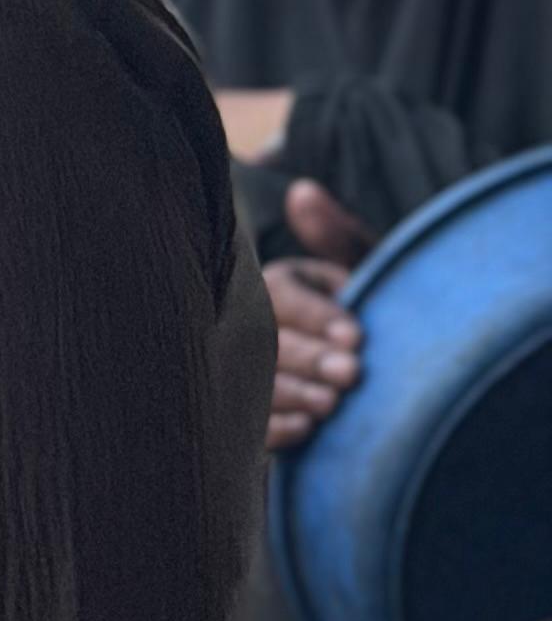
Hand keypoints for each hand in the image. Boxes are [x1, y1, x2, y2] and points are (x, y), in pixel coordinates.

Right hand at [264, 182, 373, 452]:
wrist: (380, 384)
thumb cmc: (370, 317)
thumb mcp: (362, 273)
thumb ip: (339, 239)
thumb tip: (302, 191)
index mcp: (274, 286)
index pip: (279, 294)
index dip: (316, 314)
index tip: (356, 337)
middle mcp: (248, 327)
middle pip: (262, 340)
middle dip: (308, 357)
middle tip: (351, 375)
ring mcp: (241, 375)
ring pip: (251, 383)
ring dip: (292, 394)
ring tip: (332, 406)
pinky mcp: (245, 422)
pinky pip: (247, 427)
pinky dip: (276, 429)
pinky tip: (308, 429)